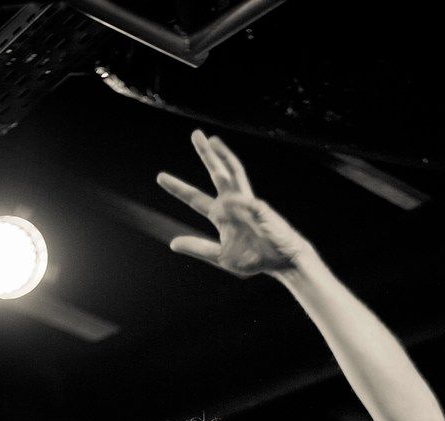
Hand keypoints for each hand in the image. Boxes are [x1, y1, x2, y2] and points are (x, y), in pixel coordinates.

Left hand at [157, 130, 311, 275]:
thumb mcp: (220, 256)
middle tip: (196, 134)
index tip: (161, 177)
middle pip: (217, 174)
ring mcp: (247, 204)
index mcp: (221, 216)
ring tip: (212, 139)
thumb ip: (198, 248)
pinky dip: (237, 202)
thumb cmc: (255, 258)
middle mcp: (232, 204)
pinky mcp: (262, 210)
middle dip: (206, 155)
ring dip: (224, 156)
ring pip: (234, 173)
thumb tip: (173, 243)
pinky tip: (228, 202)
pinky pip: (247, 203)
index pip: (196, 198)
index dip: (179, 188)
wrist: (283, 262)